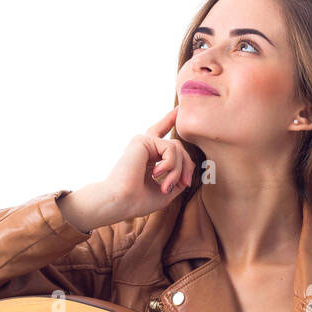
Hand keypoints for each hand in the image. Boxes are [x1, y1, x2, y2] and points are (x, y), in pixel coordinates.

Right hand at [60, 108, 196, 230]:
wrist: (121, 202)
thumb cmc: (138, 201)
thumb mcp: (167, 190)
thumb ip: (179, 177)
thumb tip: (189, 169)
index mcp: (147, 156)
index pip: (161, 136)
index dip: (169, 121)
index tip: (178, 109)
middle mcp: (144, 146)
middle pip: (177, 147)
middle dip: (187, 166)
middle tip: (184, 183)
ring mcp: (143, 142)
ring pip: (176, 148)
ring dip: (177, 170)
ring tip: (165, 184)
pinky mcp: (142, 140)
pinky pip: (170, 148)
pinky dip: (170, 164)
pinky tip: (157, 173)